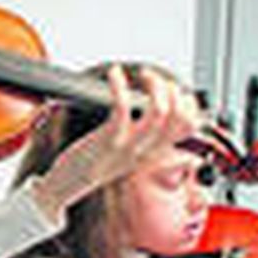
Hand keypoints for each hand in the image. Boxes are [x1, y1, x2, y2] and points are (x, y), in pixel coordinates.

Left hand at [31, 65, 202, 221]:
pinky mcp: (108, 140)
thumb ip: (143, 140)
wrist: (68, 184)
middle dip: (173, 89)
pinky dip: (120, 85)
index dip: (189, 102)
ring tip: (143, 74)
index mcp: (154, 152)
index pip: (189, 127)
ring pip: (159, 111)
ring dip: (155, 85)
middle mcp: (147, 150)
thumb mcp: (127, 154)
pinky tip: (114, 73)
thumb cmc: (92, 163)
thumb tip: (150, 117)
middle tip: (154, 78)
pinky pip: (122, 107)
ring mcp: (129, 145)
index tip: (173, 88)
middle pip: (180, 117)